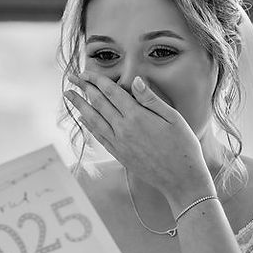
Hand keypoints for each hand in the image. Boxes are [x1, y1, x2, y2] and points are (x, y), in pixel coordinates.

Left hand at [65, 71, 211, 202]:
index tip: (86, 72)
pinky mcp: (119, 154)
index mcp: (137, 116)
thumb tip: (136, 81)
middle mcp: (123, 129)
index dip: (97, 80)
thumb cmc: (183, 147)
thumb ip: (151, 99)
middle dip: (83, 88)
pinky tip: (83, 118)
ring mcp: (119, 143)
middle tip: (72, 78)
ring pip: (93, 119)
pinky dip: (88, 125)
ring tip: (69, 95)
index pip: (111, 92)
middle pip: (98, 103)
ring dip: (79, 105)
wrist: (180, 179)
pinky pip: (98, 136)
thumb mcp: (173, 118)